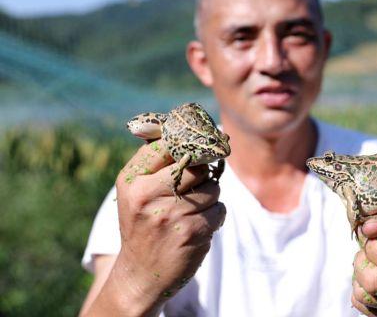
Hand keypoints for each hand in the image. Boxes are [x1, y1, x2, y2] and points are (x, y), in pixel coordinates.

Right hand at [101, 140, 225, 314]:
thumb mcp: (136, 190)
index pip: (168, 144)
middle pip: (196, 164)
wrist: (140, 274)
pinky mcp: (192, 233)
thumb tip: (185, 126)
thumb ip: (155, 160)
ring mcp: (171, 214)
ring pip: (212, 187)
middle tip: (197, 183)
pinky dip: (215, 216)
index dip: (190, 141)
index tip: (202, 141)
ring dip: (209, 197)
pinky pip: (219, 209)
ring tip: (190, 211)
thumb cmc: (143, 223)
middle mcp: (148, 194)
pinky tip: (197, 226)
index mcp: (133, 179)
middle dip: (203, 173)